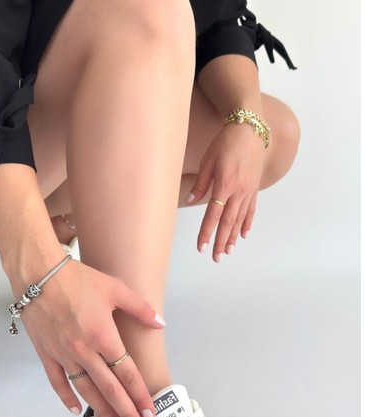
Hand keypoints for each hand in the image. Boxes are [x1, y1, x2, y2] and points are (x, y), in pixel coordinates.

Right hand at [17, 260, 165, 416]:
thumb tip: (160, 323)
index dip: (140, 395)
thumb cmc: (77, 278)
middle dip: (126, 413)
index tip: (150, 413)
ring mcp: (64, 354)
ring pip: (86, 390)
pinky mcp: (46, 354)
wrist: (38, 273)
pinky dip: (67, 398)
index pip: (128, 374)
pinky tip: (76, 410)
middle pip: (110, 389)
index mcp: (104, 336)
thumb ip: (140, 309)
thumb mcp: (115, 288)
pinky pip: (58, 382)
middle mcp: (84, 350)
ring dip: (101, 410)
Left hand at [187, 123, 264, 260]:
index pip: (213, 215)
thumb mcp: (208, 161)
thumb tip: (191, 202)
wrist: (250, 129)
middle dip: (221, 242)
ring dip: (233, 237)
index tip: (201, 247)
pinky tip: (243, 235)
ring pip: (239, 219)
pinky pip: (251, 210)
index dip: (207, 233)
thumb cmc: (225, 142)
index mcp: (224, 185)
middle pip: (228, 223)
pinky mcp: (254, 188)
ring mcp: (248, 191)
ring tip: (228, 252)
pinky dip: (246, 224)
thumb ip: (200, 184)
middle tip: (216, 258)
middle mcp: (238, 192)